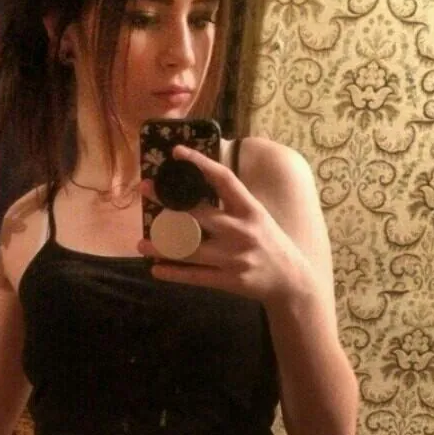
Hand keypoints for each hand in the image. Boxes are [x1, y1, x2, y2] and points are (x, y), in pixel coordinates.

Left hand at [137, 144, 313, 304]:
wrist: (291, 282)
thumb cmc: (270, 243)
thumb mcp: (258, 217)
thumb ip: (232, 204)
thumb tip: (196, 188)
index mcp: (250, 209)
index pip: (223, 179)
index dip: (200, 163)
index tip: (177, 152)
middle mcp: (241, 230)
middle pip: (197, 213)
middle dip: (167, 201)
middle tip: (144, 189)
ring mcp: (234, 257)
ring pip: (189, 249)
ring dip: (162, 245)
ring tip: (141, 243)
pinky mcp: (229, 280)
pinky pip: (195, 275)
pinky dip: (173, 273)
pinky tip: (156, 269)